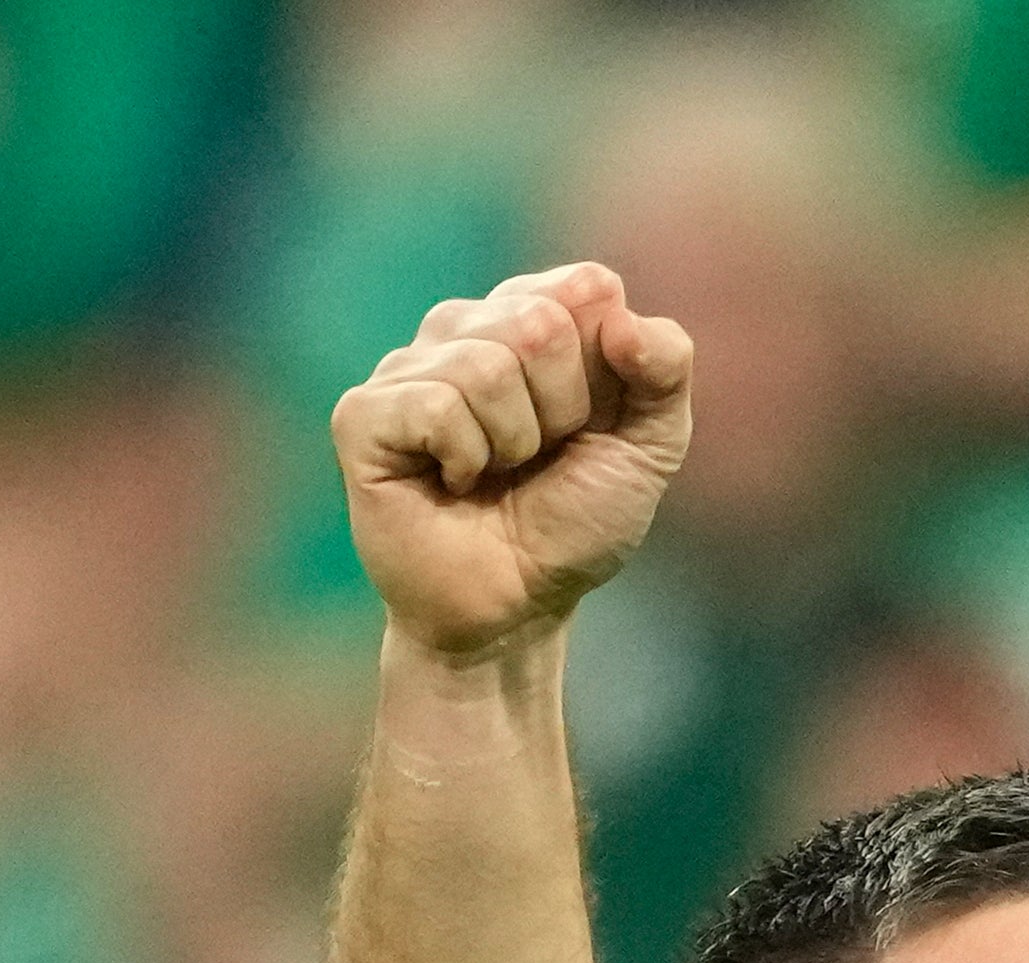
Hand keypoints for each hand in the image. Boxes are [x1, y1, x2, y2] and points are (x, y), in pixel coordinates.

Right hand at [335, 263, 694, 669]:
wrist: (517, 608)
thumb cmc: (570, 525)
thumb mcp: (648, 449)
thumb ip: (665, 371)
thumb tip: (622, 314)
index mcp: (528, 316)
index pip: (587, 287)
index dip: (605, 370)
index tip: (586, 425)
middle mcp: (463, 328)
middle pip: (539, 322)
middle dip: (561, 410)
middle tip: (537, 460)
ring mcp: (406, 367)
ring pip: (486, 365)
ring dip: (513, 443)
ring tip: (493, 476)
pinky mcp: (363, 415)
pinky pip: (436, 405)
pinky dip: (464, 458)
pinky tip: (451, 483)